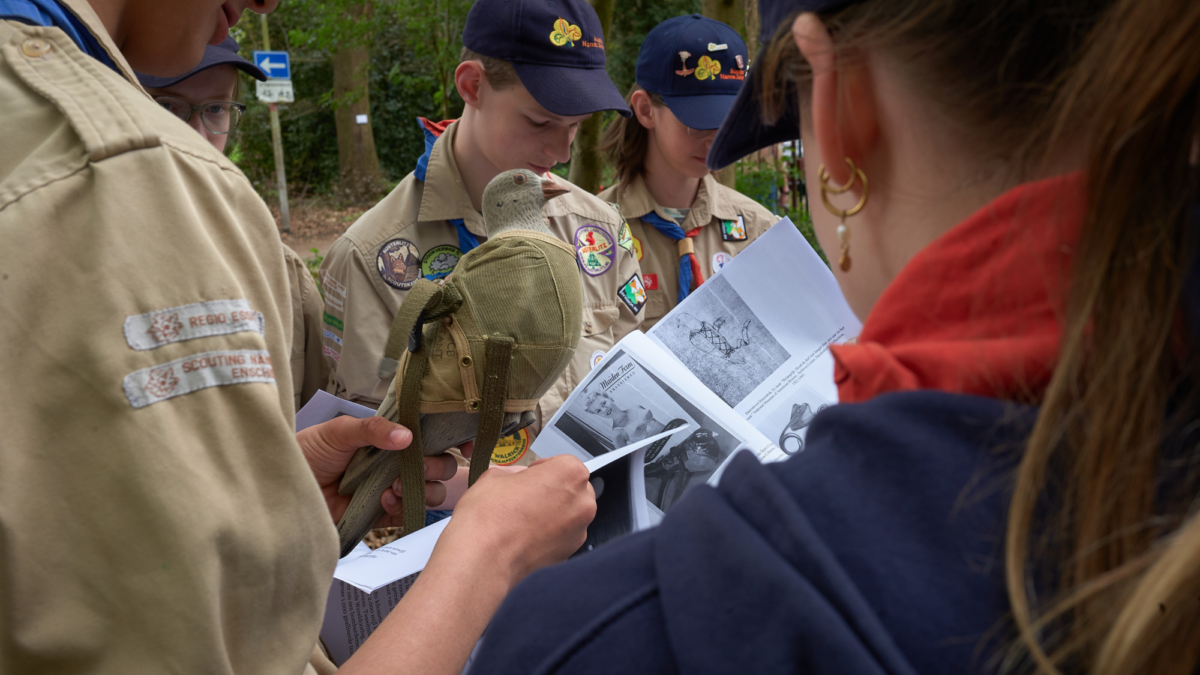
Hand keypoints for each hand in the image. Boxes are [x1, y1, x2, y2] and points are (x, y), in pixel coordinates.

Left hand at [295, 416, 463, 524]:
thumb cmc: (308, 452)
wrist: (285, 486)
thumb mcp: (338, 432)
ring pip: (432, 489)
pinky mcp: (383, 513)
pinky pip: (409, 512)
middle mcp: (397, 461)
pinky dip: (405, 505)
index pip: (432, 435)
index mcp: (391, 436)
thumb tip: (407, 436)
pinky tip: (386, 499)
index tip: (464, 444)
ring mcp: (393, 487)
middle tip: (418, 466)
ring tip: (396, 486)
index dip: (453, 439)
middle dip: (437, 465)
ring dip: (423, 487)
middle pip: (441, 463)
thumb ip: (372, 430)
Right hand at [431, 455, 596, 584]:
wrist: (483, 559)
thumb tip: (519, 480)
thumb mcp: (495, 475)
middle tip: (526, 497)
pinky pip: (563, 537)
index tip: (530, 476)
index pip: (563, 463)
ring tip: (523, 519)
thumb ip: (516, 473)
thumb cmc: (489, 517)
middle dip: (552, 491)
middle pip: (572, 489)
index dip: (542, 469)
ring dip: (553, 514)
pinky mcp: (570, 553)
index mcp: (569, 473)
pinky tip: (526, 536)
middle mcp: (581, 502)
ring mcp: (578, 530)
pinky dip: (550, 535)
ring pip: (570, 514)